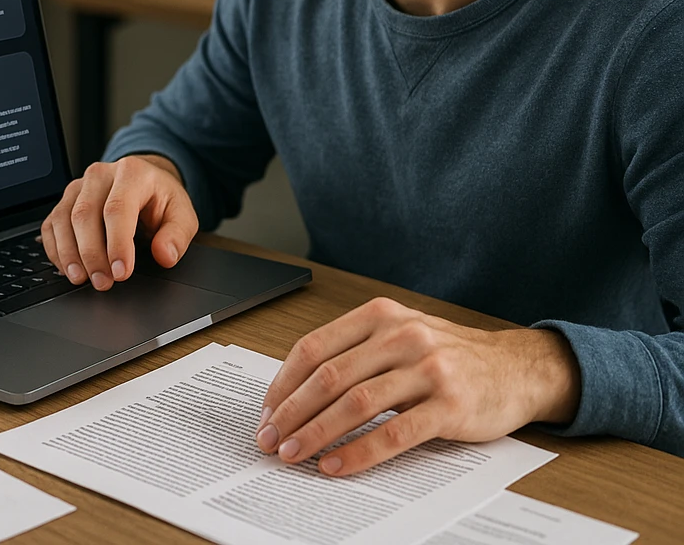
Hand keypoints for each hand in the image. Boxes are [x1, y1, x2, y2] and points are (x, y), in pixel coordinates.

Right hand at [40, 155, 198, 290]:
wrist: (145, 183)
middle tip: (103, 282)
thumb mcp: (182, 215)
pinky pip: (51, 225)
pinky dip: (55, 249)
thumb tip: (165, 255)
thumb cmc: (161, 200)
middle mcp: (100, 175)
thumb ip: (177, 235)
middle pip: (85, 214)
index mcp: (132, 172)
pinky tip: (68, 268)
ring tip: (82, 279)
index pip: (118, 208)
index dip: (117, 244)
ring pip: (63, 219)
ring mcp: (79, 186)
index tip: (122, 273)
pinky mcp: (65, 200)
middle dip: (92, 254)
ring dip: (69, 254)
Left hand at [256, 296, 580, 475]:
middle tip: (270, 439)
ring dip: (317, 434)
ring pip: (356, 404)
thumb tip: (296, 392)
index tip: (266, 412)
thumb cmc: (447, 355)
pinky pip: (394, 434)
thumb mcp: (399, 335)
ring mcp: (426, 368)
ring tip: (293, 455)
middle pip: (329, 376)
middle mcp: (400, 335)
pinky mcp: (449, 404)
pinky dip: (359, 453)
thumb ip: (355, 352)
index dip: (284, 382)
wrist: (515, 367)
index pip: (315, 347)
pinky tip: (336, 466)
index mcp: (379, 315)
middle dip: (292, 412)